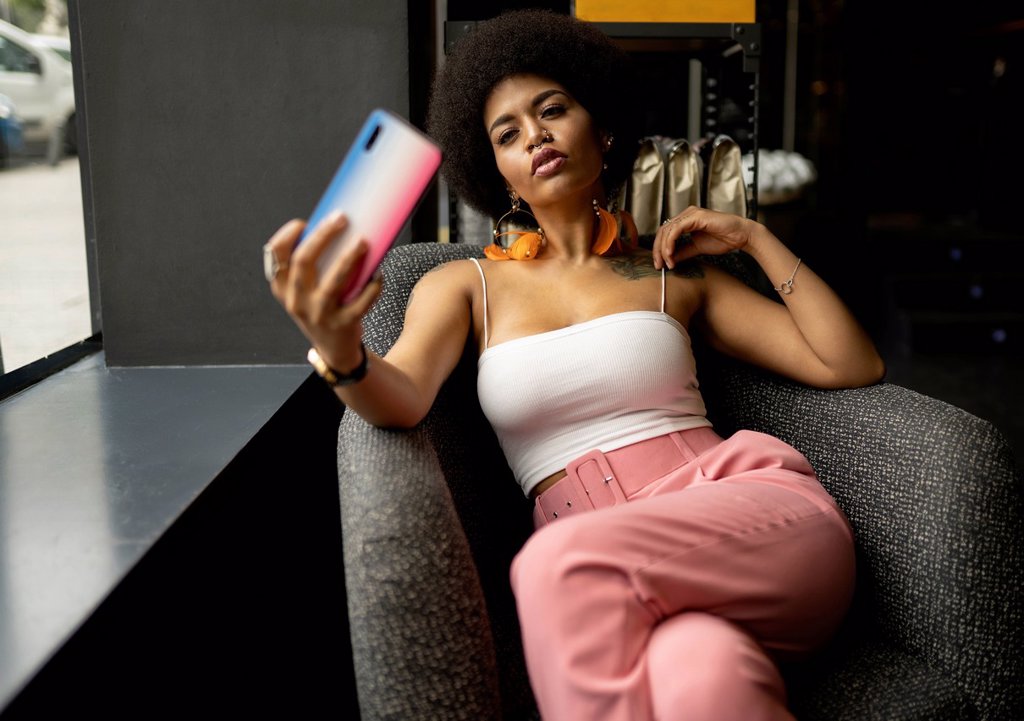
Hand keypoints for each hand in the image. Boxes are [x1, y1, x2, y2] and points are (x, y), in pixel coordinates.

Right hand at [264, 212, 382, 371]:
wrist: (334, 349)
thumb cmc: (322, 310)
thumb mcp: (305, 291)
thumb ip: (311, 266)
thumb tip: (333, 228)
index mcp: (283, 288)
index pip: (275, 255)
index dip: (287, 235)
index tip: (304, 222)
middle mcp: (297, 301)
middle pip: (303, 261)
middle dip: (322, 235)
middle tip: (341, 219)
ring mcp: (319, 314)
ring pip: (332, 282)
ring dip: (349, 259)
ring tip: (362, 242)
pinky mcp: (343, 325)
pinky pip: (360, 304)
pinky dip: (371, 288)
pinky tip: (378, 275)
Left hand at [652, 206, 757, 269]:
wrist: (741, 236)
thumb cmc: (723, 239)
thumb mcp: (696, 248)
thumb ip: (682, 252)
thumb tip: (669, 260)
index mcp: (685, 221)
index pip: (665, 233)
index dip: (659, 249)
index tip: (660, 265)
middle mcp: (686, 215)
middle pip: (662, 231)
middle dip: (658, 250)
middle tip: (659, 266)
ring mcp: (690, 214)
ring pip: (667, 230)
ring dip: (664, 248)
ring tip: (668, 263)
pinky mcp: (696, 216)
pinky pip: (676, 229)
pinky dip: (671, 242)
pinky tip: (671, 254)